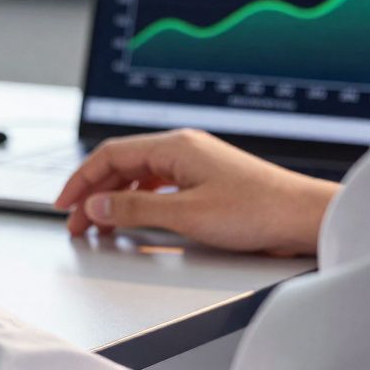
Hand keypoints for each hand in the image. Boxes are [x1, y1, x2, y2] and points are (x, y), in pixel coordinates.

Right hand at [54, 129, 339, 256]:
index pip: (111, 154)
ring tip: (99, 223)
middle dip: (93, 191)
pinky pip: (158, 183)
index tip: (65, 203)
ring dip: (114, 197)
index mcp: (174, 145)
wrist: (304, 217)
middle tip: (76, 220)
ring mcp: (195, 163)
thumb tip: (97, 205)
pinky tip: (134, 216)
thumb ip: (135, 208)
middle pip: (121, 163)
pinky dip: (137, 199)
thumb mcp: (186, 214)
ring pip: (138, 174)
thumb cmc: (257, 210)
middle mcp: (183, 148)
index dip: (81, 179)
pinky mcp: (206, 180)